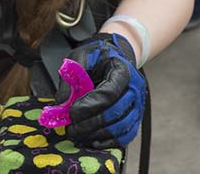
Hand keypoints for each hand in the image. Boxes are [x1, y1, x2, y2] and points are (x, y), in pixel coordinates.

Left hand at [55, 32, 145, 147]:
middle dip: (90, 123)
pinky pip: (126, 136)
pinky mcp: (135, 118)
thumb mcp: (80, 56)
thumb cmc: (97, 58)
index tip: (71, 113)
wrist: (115, 58)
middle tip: (70, 128)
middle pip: (115, 112)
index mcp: (123, 71)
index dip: (88, 106)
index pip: (108, 93)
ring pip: (121, 127)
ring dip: (97, 134)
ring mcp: (138, 105)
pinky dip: (109, 142)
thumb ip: (70, 76)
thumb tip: (62, 102)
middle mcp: (135, 89)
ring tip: (78, 134)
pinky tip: (92, 142)